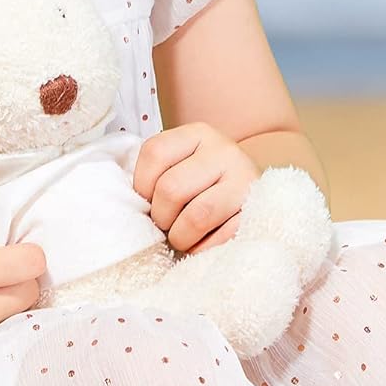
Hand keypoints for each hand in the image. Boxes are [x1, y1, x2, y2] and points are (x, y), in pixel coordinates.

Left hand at [134, 122, 259, 254]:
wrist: (253, 200)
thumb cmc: (206, 189)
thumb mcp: (183, 166)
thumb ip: (158, 175)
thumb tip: (129, 207)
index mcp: (198, 134)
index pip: (154, 153)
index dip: (142, 186)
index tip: (148, 202)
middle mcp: (224, 151)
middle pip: (170, 189)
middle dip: (161, 218)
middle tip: (168, 225)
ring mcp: (244, 182)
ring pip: (195, 218)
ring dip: (181, 238)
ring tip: (184, 237)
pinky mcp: (255, 214)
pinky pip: (217, 241)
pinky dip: (202, 251)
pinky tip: (204, 245)